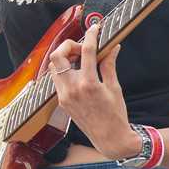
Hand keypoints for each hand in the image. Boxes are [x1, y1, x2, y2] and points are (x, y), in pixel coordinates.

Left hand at [49, 25, 141, 159]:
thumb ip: (109, 64)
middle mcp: (72, 89)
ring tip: (79, 58)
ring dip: (64, 57)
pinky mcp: (62, 102)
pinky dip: (63, 70)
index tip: (94, 29)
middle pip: (57, 55)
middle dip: (68, 45)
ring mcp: (64, 96)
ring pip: (53, 67)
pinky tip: (77, 71)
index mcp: (88, 84)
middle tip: (81, 47)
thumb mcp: (115, 87)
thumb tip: (112, 47)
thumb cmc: (115, 115)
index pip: (86, 51)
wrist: (109, 139)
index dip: (91, 35)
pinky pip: (56, 79)